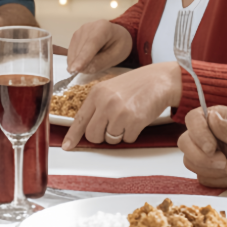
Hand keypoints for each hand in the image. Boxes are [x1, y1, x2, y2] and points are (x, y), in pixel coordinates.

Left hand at [61, 62, 181, 149]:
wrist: (159, 81)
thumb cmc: (136, 85)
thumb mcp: (110, 89)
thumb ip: (97, 106)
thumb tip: (87, 127)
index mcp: (96, 93)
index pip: (80, 119)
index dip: (73, 135)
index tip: (67, 146)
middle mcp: (105, 103)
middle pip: (93, 135)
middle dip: (101, 136)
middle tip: (111, 127)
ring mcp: (119, 112)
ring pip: (110, 139)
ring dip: (118, 134)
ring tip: (127, 119)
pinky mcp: (134, 121)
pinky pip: (127, 139)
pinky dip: (132, 134)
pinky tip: (136, 120)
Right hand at [65, 19, 132, 75]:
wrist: (115, 34)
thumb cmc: (118, 45)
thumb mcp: (116, 55)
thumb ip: (100, 62)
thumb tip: (83, 69)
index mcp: (103, 28)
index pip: (90, 45)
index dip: (82, 58)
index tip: (75, 69)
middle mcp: (87, 27)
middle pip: (80, 51)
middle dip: (82, 65)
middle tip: (92, 71)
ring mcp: (78, 31)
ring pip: (74, 53)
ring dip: (79, 63)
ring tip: (93, 62)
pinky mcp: (73, 37)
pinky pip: (71, 53)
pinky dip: (76, 61)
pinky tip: (85, 61)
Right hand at [177, 106, 226, 186]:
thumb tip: (210, 116)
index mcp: (217, 118)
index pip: (193, 120)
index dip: (198, 134)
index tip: (212, 149)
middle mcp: (208, 133)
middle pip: (186, 143)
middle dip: (204, 159)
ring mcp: (207, 152)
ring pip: (190, 161)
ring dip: (213, 171)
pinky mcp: (210, 169)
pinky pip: (201, 176)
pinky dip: (218, 180)